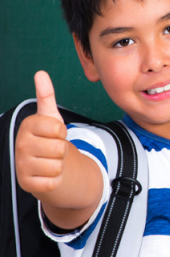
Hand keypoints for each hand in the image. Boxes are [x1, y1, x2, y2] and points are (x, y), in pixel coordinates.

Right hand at [15, 71, 67, 194]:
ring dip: (59, 165)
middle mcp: (20, 145)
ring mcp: (22, 165)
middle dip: (62, 150)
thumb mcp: (51, 118)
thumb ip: (46, 96)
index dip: (62, 132)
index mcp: (27, 126)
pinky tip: (48, 175)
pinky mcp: (27, 183)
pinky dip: (55, 179)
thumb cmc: (50, 139)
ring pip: (57, 165)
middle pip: (59, 147)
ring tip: (51, 161)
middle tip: (53, 150)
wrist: (46, 166)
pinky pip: (52, 181)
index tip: (55, 133)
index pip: (57, 128)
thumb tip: (40, 73)